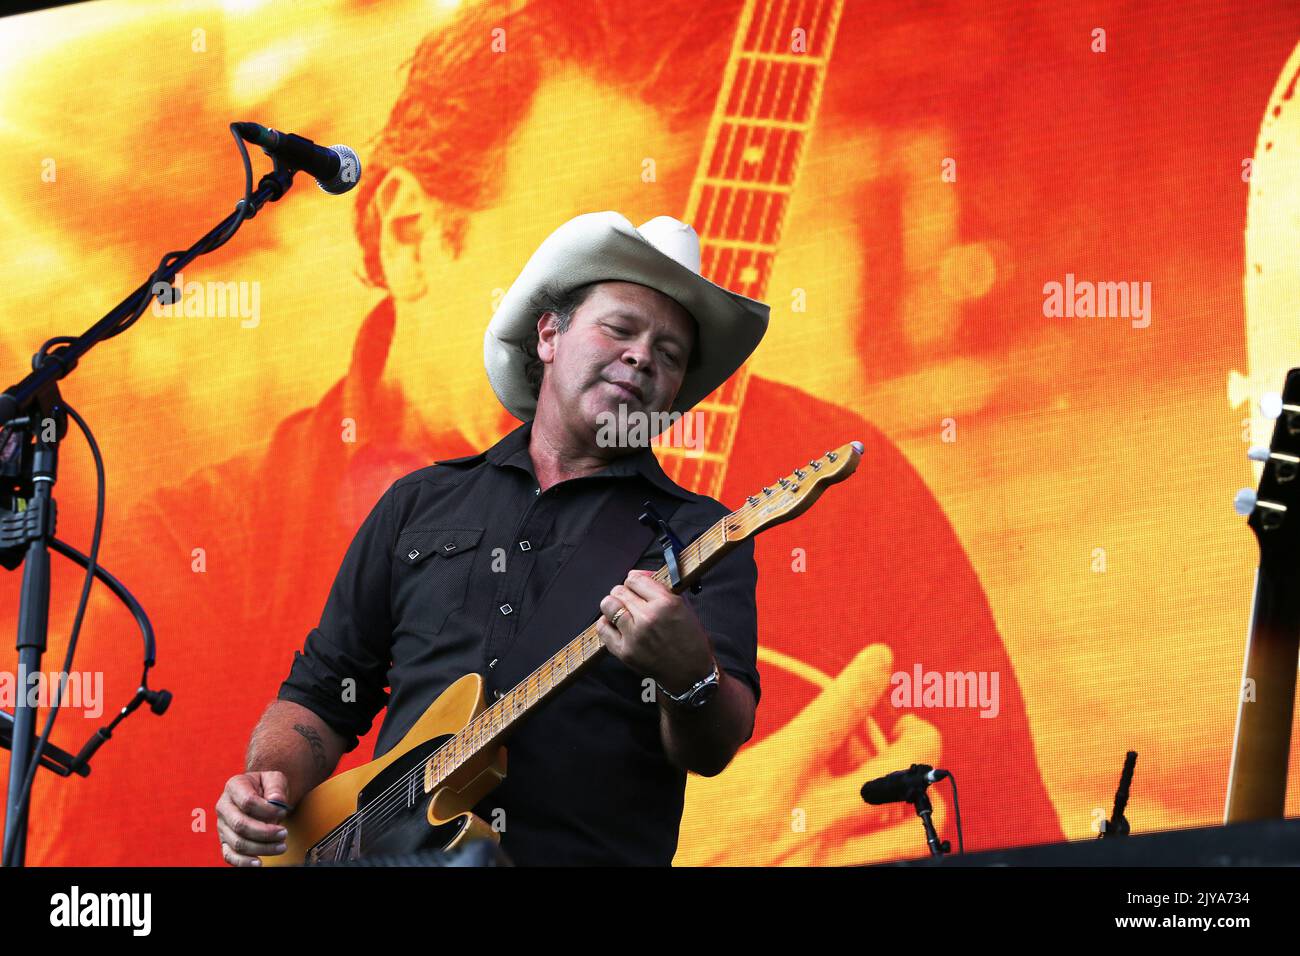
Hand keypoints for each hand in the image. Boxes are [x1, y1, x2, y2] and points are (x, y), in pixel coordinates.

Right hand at [216, 771, 290, 866]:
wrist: (260, 795)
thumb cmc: (267, 787)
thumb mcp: (274, 778)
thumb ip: (276, 787)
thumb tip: (276, 800)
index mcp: (234, 786)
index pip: (248, 802)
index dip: (267, 810)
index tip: (284, 811)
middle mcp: (224, 806)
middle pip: (240, 825)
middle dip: (265, 832)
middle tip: (284, 833)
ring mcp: (222, 826)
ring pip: (238, 842)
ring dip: (261, 848)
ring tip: (280, 846)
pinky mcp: (224, 841)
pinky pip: (229, 855)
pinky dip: (243, 862)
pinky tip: (259, 862)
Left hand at [596, 570, 713, 692]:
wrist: (691, 675)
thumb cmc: (690, 641)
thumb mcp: (684, 608)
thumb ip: (661, 590)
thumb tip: (638, 576)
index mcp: (666, 603)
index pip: (635, 578)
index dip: (635, 581)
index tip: (638, 586)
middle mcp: (648, 617)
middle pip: (619, 590)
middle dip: (625, 593)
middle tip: (631, 600)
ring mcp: (634, 635)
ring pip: (608, 605)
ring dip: (613, 605)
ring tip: (621, 611)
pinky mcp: (625, 651)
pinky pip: (602, 628)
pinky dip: (606, 623)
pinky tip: (615, 625)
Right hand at [672, 644, 944, 865]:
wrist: (683, 881)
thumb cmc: (686, 836)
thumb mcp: (704, 776)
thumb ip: (736, 743)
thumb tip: (731, 707)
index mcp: (776, 776)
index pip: (841, 709)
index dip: (870, 674)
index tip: (880, 659)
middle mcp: (813, 815)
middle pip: (902, 765)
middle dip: (921, 735)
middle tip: (907, 725)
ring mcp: (830, 855)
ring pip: (914, 824)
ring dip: (920, 794)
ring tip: (908, 779)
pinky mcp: (833, 881)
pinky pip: (888, 859)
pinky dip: (896, 834)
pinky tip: (879, 820)